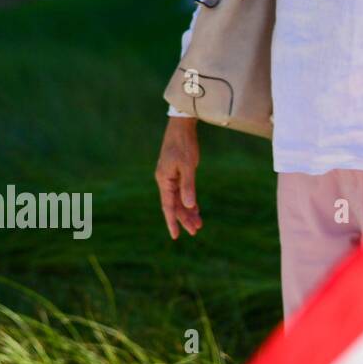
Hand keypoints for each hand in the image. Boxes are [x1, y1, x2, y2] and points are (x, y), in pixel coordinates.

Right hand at [156, 116, 201, 238]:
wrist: (181, 127)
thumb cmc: (183, 145)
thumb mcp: (188, 166)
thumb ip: (188, 187)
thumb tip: (189, 206)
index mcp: (164, 180)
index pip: (168, 206)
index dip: (172, 222)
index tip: (175, 236)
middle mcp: (164, 180)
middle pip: (174, 205)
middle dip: (184, 219)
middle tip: (196, 231)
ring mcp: (170, 176)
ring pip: (178, 199)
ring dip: (187, 211)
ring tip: (198, 224)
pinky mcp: (176, 172)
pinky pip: (181, 191)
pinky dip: (188, 201)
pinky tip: (195, 209)